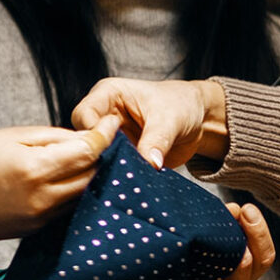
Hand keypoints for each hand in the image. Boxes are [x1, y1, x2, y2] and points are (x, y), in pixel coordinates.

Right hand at [0, 117, 118, 259]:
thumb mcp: (9, 137)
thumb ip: (51, 137)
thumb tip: (84, 137)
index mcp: (35, 168)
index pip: (87, 151)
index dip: (104, 134)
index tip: (111, 122)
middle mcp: (43, 197)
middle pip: (92, 175)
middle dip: (103, 156)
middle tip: (107, 139)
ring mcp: (41, 218)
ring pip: (83, 195)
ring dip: (92, 176)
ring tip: (92, 158)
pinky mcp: (37, 230)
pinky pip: (67, 209)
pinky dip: (74, 192)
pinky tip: (70, 179)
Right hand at [71, 77, 227, 169]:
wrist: (197, 119)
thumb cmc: (181, 105)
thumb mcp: (170, 118)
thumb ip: (157, 140)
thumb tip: (149, 163)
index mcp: (108, 94)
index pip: (84, 115)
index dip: (91, 134)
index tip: (108, 150)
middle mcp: (103, 115)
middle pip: (82, 138)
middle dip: (96, 156)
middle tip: (115, 169)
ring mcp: (109, 138)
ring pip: (92, 157)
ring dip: (106, 170)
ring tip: (123, 179)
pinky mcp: (118, 155)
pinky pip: (109, 169)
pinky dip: (116, 178)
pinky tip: (126, 185)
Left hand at [183, 202, 275, 279]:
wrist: (155, 278)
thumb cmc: (186, 253)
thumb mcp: (211, 240)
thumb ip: (228, 225)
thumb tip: (236, 209)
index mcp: (243, 278)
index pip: (265, 257)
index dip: (260, 232)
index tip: (247, 208)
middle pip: (250, 263)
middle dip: (245, 233)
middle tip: (234, 210)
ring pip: (226, 270)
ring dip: (221, 246)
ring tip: (212, 227)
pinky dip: (199, 261)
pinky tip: (191, 244)